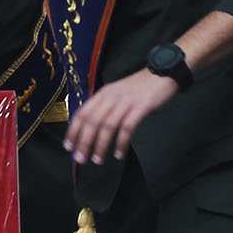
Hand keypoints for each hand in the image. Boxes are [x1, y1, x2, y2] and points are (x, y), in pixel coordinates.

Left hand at [64, 69, 178, 164]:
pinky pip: (127, 127)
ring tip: (97, 160)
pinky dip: (121, 142)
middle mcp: (112, 96)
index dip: (73, 131)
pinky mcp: (142, 106)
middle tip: (80, 158)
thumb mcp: (117, 92)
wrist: (165, 71)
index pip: (81, 113)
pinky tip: (119, 154)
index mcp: (103, 93)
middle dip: (83, 142)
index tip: (68, 146)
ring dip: (100, 145)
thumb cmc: (140, 87)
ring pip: (107, 126)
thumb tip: (91, 126)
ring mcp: (126, 101)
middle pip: (91, 121)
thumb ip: (105, 105)